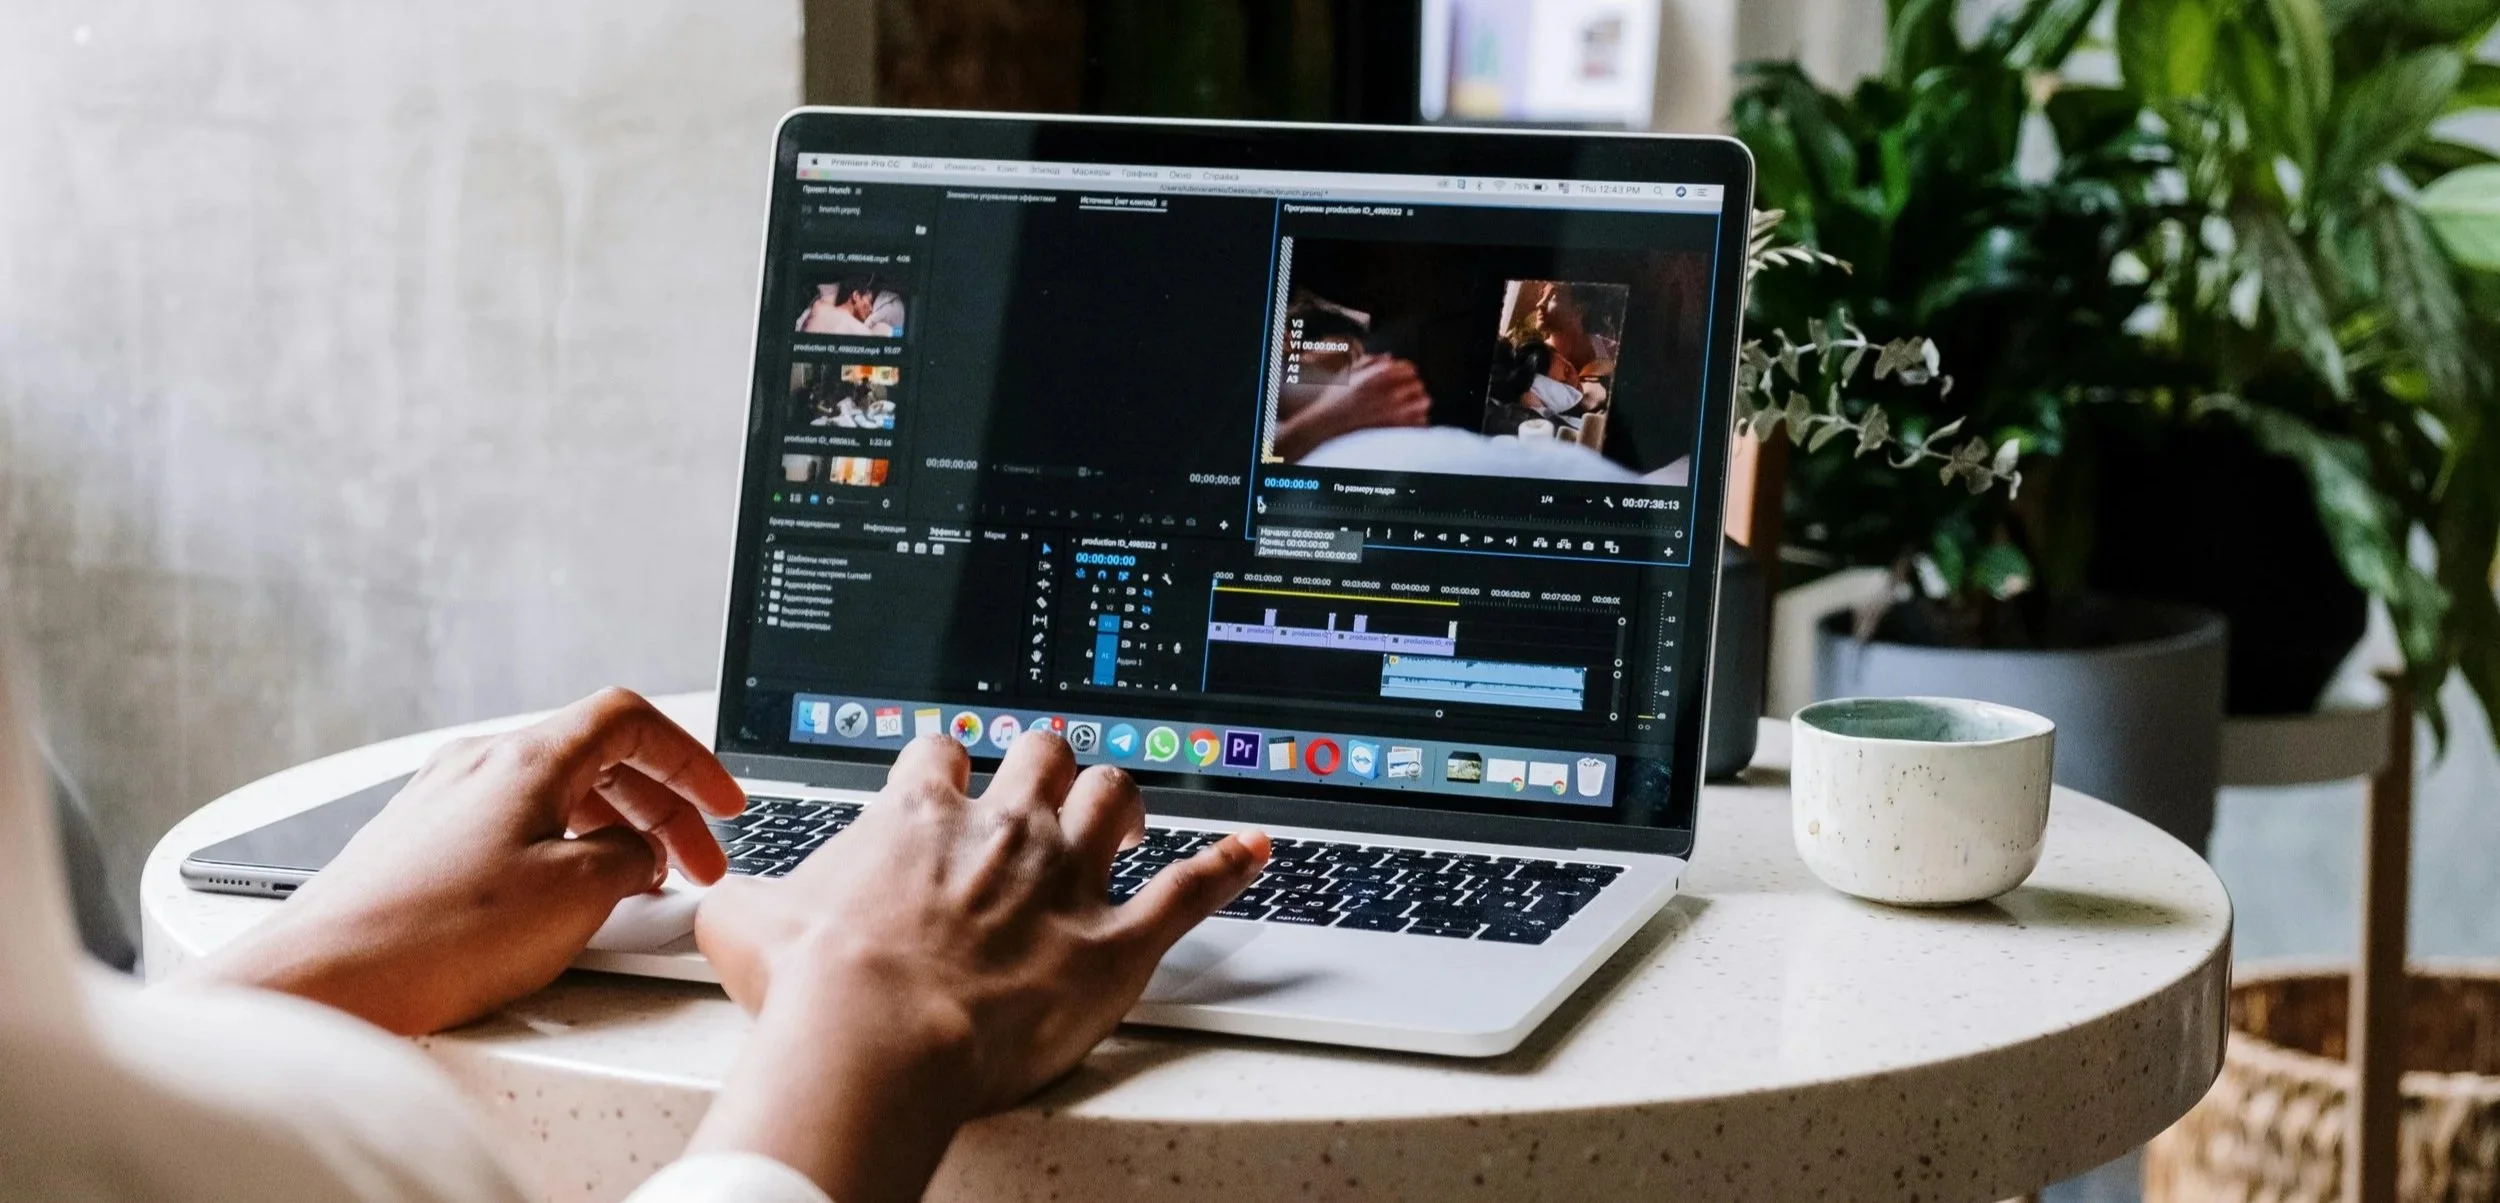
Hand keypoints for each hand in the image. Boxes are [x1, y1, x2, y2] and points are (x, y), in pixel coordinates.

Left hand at [179, 688, 743, 1034]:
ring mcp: (444, 804)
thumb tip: (640, 857)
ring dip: (612, 835)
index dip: (690, 759)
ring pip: (557, 797)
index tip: (721, 805)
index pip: (630, 721)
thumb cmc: (438, 936)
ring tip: (638, 891)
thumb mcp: (577, 894)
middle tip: (695, 865)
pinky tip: (568, 906)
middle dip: (661, 811)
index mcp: (526, 758)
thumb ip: (631, 860)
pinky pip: (516, 831)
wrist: (325, 981)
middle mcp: (479, 766)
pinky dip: (562, 854)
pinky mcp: (420, 848)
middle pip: (598, 759)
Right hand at [685, 731, 1269, 1202]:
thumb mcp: (745, 921)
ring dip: (1117, 801)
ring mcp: (1065, 879)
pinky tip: (1252, 850)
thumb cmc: (815, 985)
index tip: (949, 778)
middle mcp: (1003, 831)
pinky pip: (1190, 887)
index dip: (947, 766)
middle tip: (1041, 784)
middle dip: (1044, 764)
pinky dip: (1227, 865)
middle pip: (1043, 755)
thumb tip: (713, 900)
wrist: (875, 1034)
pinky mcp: (1115, 939)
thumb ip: (743, 896)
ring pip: (1114, 799)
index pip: (942, 756)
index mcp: (920, 818)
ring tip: (1118, 810)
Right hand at [1273, 354, 1430, 460]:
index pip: (1409, 368)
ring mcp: (1392, 410)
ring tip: (1413, 404)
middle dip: (1414, 387)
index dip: (1408, 371)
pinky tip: (1410, 419)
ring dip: (1420, 402)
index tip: (1406, 376)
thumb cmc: (1336, 395)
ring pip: (1423, 402)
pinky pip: (1419, 421)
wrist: (1327, 421)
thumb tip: (1389, 357)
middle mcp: (1388, 391)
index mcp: (1379, 375)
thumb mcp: (1349, 371)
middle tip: (1408, 391)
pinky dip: (1418, 419)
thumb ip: (1370, 361)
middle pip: (1418, 384)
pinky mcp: (1392, 427)